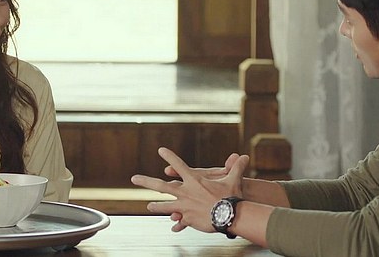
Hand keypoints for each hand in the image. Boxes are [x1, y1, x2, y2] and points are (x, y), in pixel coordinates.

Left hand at [131, 147, 248, 233]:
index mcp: (194, 180)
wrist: (230, 214)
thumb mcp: (233, 178)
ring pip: (165, 206)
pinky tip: (173, 228)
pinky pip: (179, 221)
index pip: (179, 165)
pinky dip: (177, 223)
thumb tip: (244, 156)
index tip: (160, 150)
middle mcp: (185, 192)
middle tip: (133, 179)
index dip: (170, 156)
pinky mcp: (188, 218)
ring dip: (157, 206)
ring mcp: (184, 206)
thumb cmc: (231, 195)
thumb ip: (236, 166)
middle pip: (161, 186)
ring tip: (148, 206)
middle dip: (146, 181)